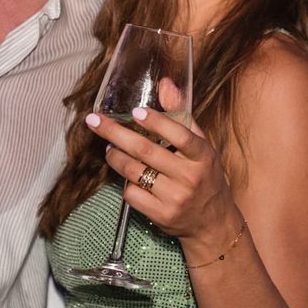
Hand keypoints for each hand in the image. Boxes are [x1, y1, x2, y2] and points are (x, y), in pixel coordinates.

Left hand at [84, 107, 242, 260]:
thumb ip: (182, 116)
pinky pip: (132, 194)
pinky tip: (128, 176)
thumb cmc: (205, 177)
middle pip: (146, 150)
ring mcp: (175, 198)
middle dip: (115, 133)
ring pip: (133, 172)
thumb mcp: (201, 146)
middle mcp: (190, 177)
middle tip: (95, 121)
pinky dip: (125, 183)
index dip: (157, 122)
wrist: (213, 223)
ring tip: (110, 148)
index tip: (135, 111)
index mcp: (203, 156)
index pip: (181, 134)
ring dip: (115, 157)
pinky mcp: (161, 215)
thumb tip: (165, 84)